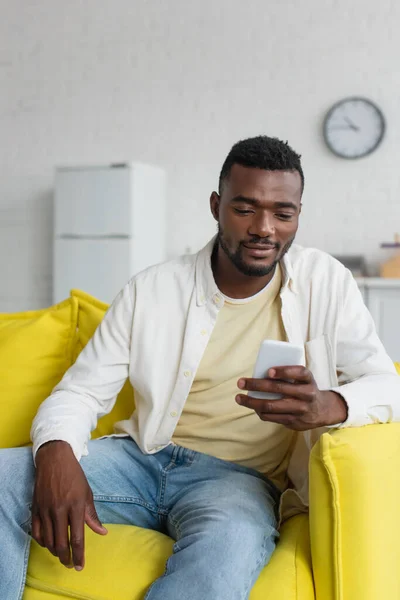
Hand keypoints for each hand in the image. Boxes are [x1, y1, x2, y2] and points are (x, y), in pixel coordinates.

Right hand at [32, 441, 106, 570]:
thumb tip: (102, 532)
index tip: (80, 566)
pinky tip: (49, 543)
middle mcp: (59, 510)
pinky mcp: (35, 508)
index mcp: (75, 506)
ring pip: (48, 540)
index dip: (79, 554)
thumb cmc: (74, 476)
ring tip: (62, 554)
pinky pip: (36, 532)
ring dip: (55, 552)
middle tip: (70, 564)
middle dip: (66, 558)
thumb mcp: (87, 494)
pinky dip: (42, 542)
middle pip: (60, 543)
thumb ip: (92, 515)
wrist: (55, 460)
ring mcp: (45, 510)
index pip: (76, 537)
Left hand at [236, 365, 347, 429]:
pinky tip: (252, 407)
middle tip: (241, 382)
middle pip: (278, 389)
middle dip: (256, 385)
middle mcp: (306, 394)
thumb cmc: (306, 388)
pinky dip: (260, 412)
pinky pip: (272, 417)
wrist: (322, 410)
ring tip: (239, 398)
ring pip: (271, 406)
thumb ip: (289, 375)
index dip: (284, 371)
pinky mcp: (294, 422)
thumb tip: (260, 375)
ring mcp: (300, 410)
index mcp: (308, 380)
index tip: (268, 371)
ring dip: (252, 402)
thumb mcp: (304, 379)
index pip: (299, 372)